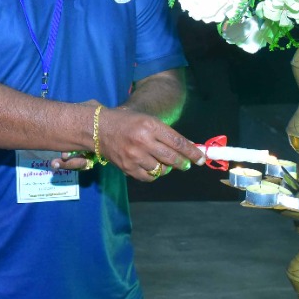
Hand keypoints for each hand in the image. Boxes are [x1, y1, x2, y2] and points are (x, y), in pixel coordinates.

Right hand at [60, 104, 203, 181]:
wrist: (98, 129)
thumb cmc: (127, 122)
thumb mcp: (147, 121)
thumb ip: (166, 134)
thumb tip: (188, 148)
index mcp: (150, 125)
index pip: (178, 142)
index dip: (192, 152)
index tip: (200, 158)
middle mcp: (143, 140)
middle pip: (172, 158)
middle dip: (183, 163)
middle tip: (186, 164)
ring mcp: (134, 155)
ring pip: (161, 169)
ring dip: (166, 168)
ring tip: (164, 163)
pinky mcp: (127, 167)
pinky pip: (148, 177)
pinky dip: (153, 174)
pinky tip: (152, 167)